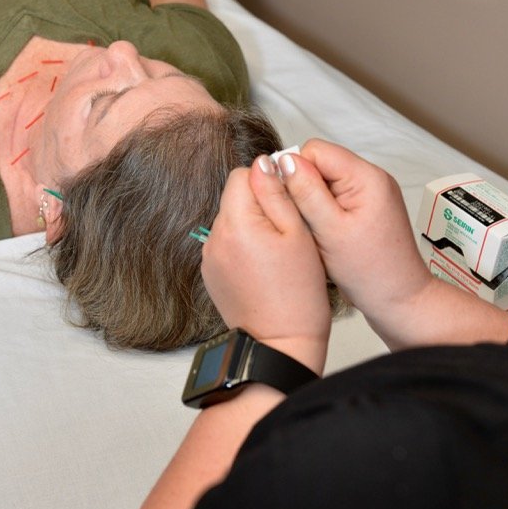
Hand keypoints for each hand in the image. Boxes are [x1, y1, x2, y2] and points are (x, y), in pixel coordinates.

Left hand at [200, 163, 331, 372]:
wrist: (279, 345)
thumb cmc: (297, 295)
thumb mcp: (298, 234)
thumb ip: (277, 194)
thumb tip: (265, 163)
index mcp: (236, 222)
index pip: (242, 175)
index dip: (268, 183)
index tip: (287, 204)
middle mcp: (214, 237)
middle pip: (235, 198)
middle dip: (260, 206)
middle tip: (287, 233)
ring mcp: (209, 257)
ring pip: (231, 221)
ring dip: (252, 227)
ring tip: (277, 254)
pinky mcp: (211, 274)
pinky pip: (227, 245)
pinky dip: (244, 248)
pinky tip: (264, 268)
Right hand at [277, 140, 429, 325]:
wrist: (401, 301)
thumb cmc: (371, 273)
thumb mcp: (330, 231)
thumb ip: (306, 192)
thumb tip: (284, 161)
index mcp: (367, 177)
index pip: (315, 150)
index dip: (295, 172)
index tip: (290, 203)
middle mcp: (372, 178)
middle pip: (320, 164)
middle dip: (303, 189)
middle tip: (307, 224)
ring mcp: (371, 193)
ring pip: (324, 181)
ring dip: (312, 203)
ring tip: (317, 232)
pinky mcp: (367, 207)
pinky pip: (334, 197)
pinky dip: (322, 213)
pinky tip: (324, 235)